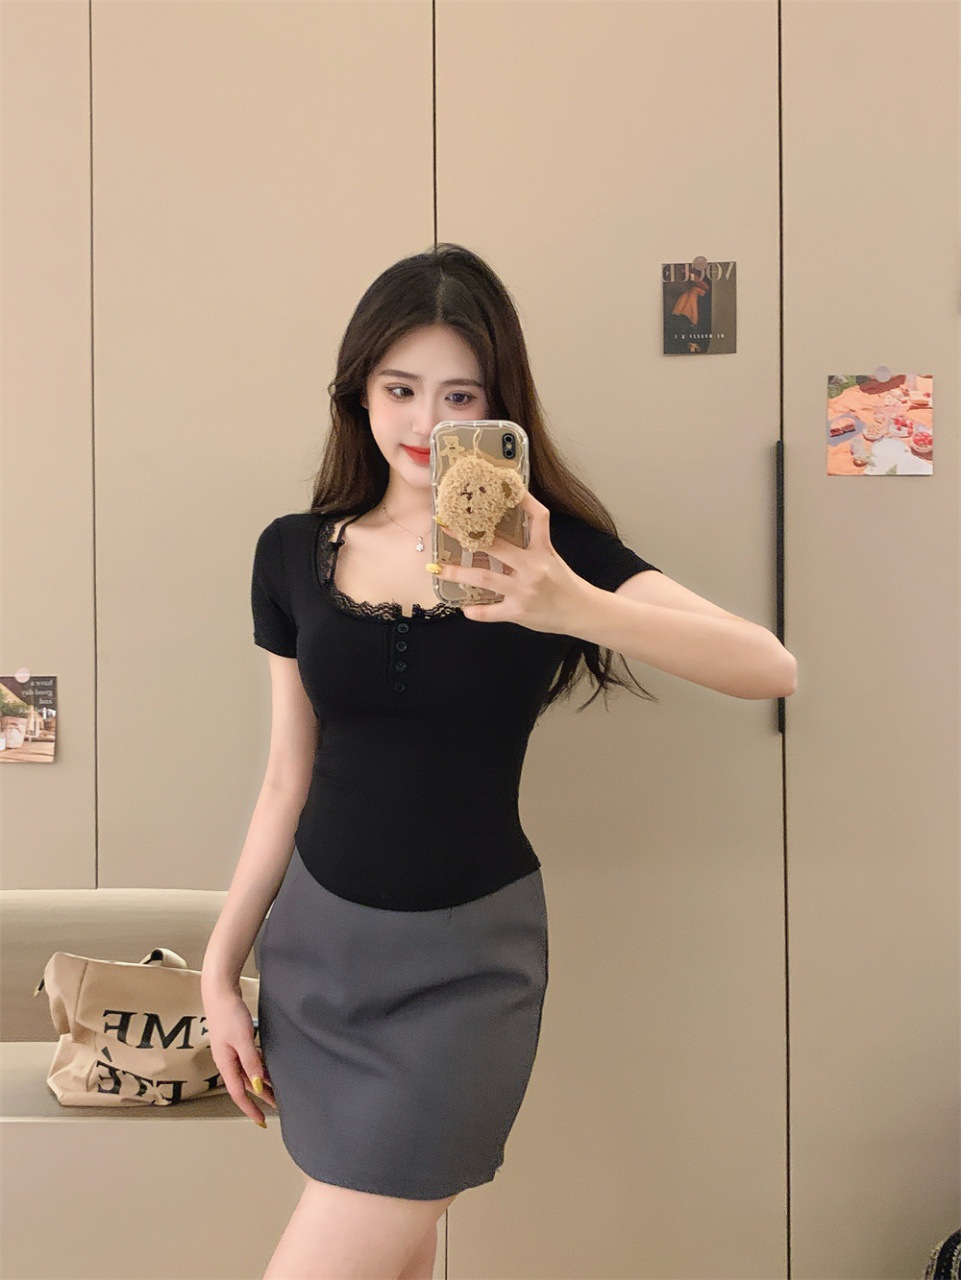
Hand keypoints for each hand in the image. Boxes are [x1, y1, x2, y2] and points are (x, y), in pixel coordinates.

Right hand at [203, 986, 277, 1125]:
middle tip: (276, 1106)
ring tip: (276, 1088)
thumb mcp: (242, 1040)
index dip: (250, 1108)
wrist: (220, 991)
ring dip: (261, 1081)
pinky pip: (248, 1059)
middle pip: (244, 1084)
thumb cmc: (229, 1013)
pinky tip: (268, 1066)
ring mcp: (230, 1050)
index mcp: (225, 1063)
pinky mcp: (235, 1040)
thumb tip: (256, 1086)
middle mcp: (226, 1060)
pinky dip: (258, 1066)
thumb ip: (250, 1062)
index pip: (238, 1094)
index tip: (261, 1120)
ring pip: (247, 1072)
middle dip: (260, 1097)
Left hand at [429, 489, 584, 632]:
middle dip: (468, 536)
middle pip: (497, 547)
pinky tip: (464, 609)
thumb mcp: (552, 560)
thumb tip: (503, 533)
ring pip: (485, 578)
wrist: (582, 613)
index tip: (504, 485)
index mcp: (544, 552)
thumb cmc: (566, 585)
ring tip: (437, 569)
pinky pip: (491, 613)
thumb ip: (531, 547)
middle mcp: (533, 569)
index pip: (539, 518)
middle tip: (444, 525)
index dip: (525, 500)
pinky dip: (476, 611)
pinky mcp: (519, 613)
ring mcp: (524, 591)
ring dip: (458, 573)